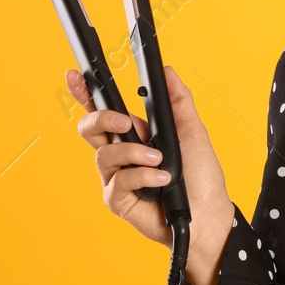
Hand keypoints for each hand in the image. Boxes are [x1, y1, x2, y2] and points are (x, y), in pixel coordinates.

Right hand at [66, 66, 235, 273]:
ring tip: (160, 161)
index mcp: (135, 135)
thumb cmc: (201, 176)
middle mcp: (121, 155)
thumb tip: (168, 72)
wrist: (208, 213)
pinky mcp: (117, 200)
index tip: (76, 76)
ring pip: (104, 155)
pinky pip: (118, 181)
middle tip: (124, 123)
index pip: (103, 111)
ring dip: (134, 154)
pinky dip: (142, 176)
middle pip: (90, 129)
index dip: (85, 94)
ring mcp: (116, 177)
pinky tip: (161, 180)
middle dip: (102, 119)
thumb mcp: (192, 131)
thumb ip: (178, 101)